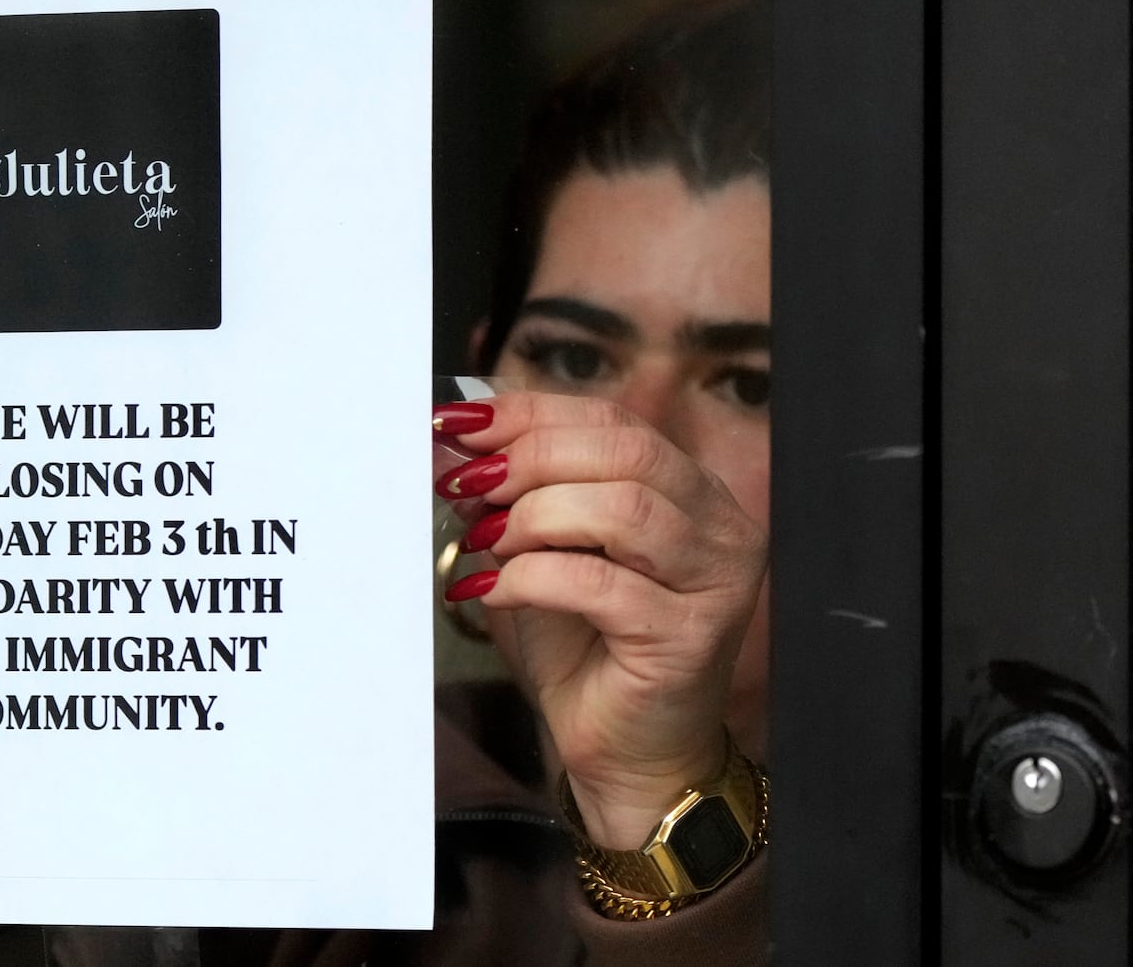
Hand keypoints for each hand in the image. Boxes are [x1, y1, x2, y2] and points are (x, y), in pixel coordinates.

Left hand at [443, 392, 767, 848]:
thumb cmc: (587, 650)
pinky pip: (599, 584)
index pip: (614, 421)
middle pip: (625, 450)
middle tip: (466, 484)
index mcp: (690, 490)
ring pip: (622, 508)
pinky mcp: (688, 636)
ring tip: (485, 541)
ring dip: (534, 516)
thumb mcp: (543, 552)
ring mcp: (713, 581)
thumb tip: (450, 443)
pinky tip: (492, 591)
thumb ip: (512, 494)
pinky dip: (531, 578)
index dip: (531, 414)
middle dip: (529, 458)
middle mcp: (718, 526)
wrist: (626, 754)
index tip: (460, 421)